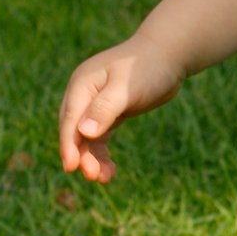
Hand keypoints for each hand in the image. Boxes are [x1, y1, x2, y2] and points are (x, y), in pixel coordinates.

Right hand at [59, 32, 186, 182]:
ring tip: (105, 179)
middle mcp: (84, 95)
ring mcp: (95, 105)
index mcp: (82, 85)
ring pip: (87, 139)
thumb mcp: (127, 88)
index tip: (71, 167)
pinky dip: (102, 155)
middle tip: (93, 177)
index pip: (70, 119)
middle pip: (75, 132)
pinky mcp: (109, 114)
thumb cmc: (147, 68)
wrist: (168, 56)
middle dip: (81, 156)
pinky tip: (111, 170)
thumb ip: (105, 108)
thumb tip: (83, 132)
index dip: (69, 145)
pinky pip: (99, 139)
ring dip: (92, 159)